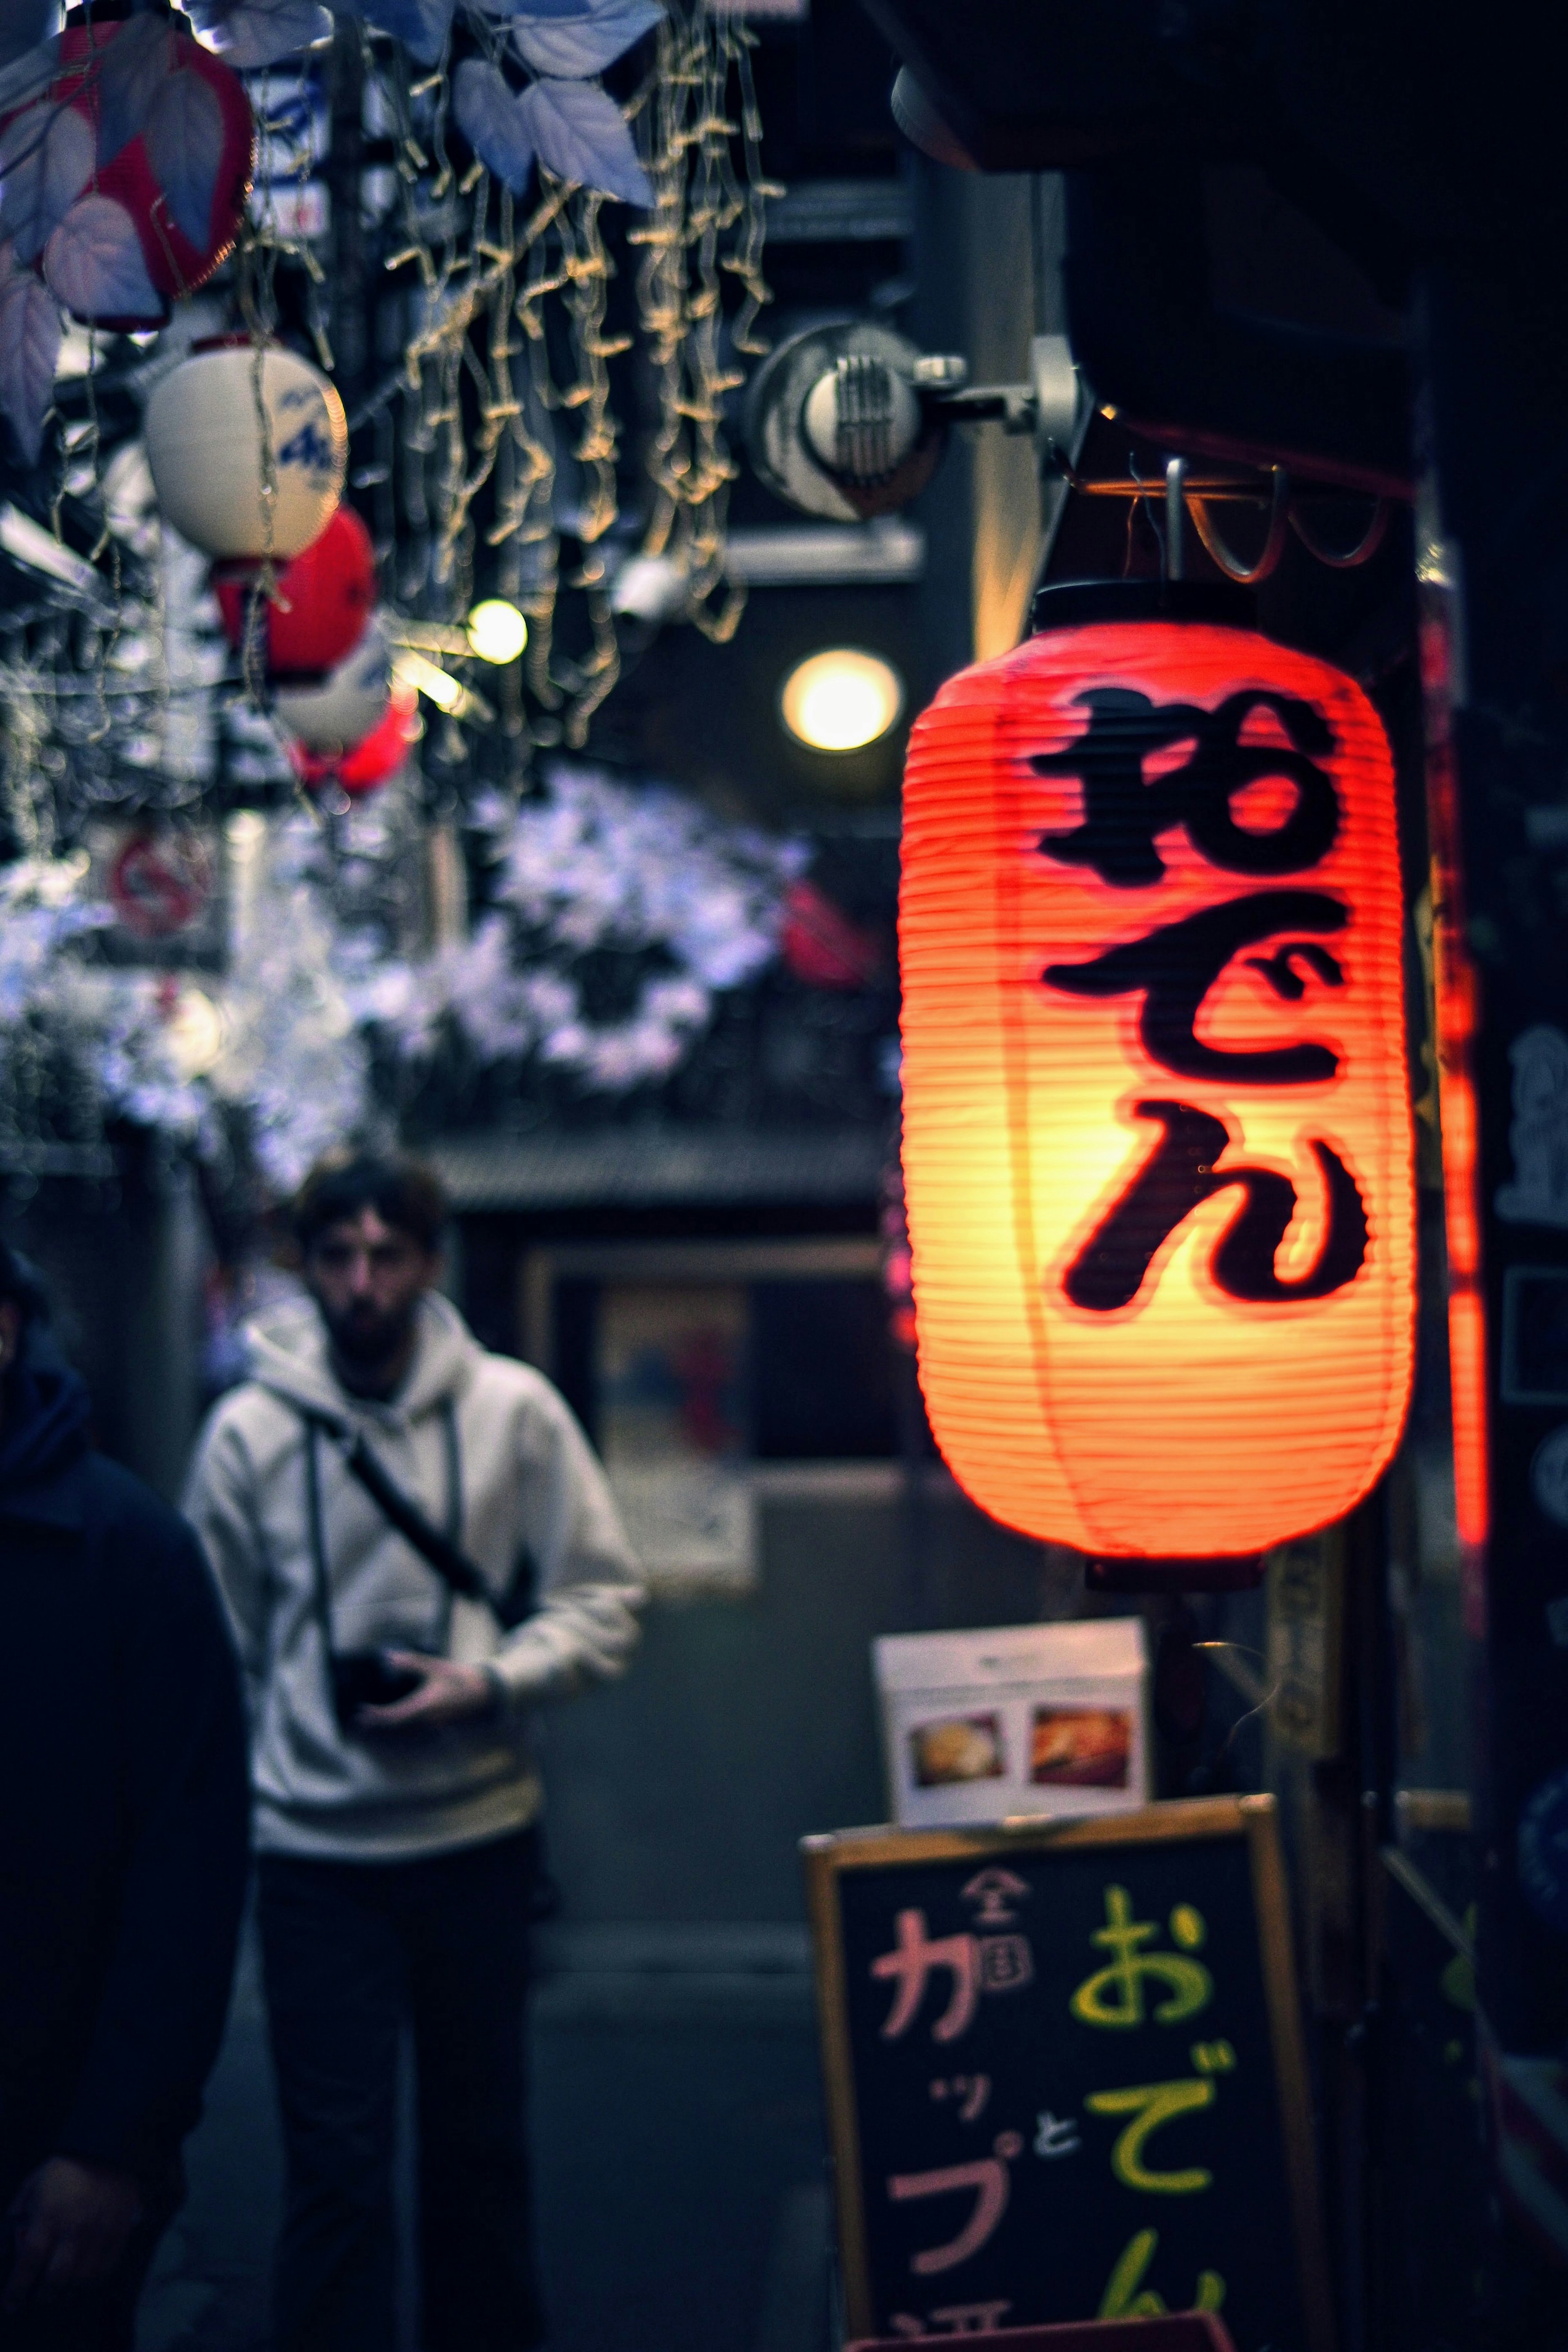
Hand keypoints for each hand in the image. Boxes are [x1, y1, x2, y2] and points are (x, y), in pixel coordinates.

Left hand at [3, 2159, 143, 2310]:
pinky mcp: (119, 2232)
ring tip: (62, 2284)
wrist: (106, 2149)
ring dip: (68, 2288)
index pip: (29, 2262)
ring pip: (82, 2279)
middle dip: (43, 2295)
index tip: (11, 2304)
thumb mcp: (31, 2186)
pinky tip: (84, 2275)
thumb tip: (5, 2247)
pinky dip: (92, 2279)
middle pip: (56, 2278)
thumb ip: (16, 2216)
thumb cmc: (63, 2170)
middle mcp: (74, 2228)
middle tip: (38, 2295)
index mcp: (48, 2216)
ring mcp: (99, 2232)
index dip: (17, 2288)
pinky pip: (106, 2269)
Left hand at [355, 1652, 496, 1732]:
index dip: (376, 1716)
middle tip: (361, 1718)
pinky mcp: (437, 1722)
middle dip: (378, 1721)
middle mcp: (425, 1719)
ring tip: (374, 1717)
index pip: (393, 1716)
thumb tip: (388, 1657)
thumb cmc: (457, 1677)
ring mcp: (432, 1723)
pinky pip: (415, 1724)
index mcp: (422, 1707)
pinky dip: (402, 1720)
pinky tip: (397, 1715)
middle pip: (396, 1724)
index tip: (362, 1711)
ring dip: (389, 1722)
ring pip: (405, 1726)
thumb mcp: (433, 1667)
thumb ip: (410, 1662)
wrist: (482, 1692)